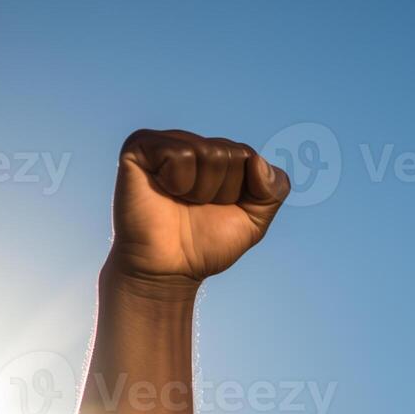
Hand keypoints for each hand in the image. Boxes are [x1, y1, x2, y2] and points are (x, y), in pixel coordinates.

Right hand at [105, 128, 290, 286]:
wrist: (169, 270)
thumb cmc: (205, 246)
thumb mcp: (255, 220)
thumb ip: (274, 189)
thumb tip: (257, 160)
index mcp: (214, 155)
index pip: (248, 157)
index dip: (240, 191)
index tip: (218, 210)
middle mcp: (190, 144)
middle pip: (229, 153)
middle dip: (220, 191)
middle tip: (195, 208)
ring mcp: (164, 143)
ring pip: (208, 152)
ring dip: (200, 190)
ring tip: (180, 202)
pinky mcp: (140, 147)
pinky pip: (180, 153)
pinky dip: (178, 181)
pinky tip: (163, 191)